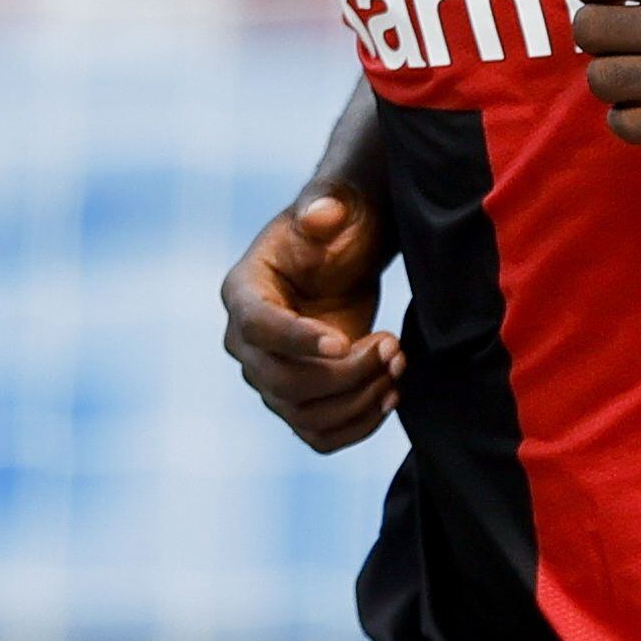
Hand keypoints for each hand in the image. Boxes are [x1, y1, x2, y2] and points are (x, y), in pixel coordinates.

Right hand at [221, 185, 402, 452]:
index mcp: (243, 291)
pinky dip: (358, 425)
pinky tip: (391, 393)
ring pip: (303, 416)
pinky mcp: (298, 401)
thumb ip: (325, 205)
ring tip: (398, 364)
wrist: (346, 258)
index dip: (298, 340)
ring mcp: (270, 377)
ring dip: (358, 400)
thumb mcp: (335, 205)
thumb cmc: (338, 225)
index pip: (258, 327)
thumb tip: (320, 216)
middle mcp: (244, 343)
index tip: (345, 340)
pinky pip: (319, 436)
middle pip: (282, 382)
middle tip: (392, 344)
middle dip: (344, 373)